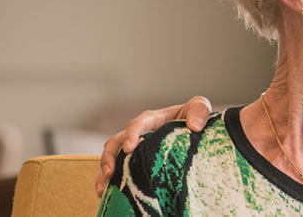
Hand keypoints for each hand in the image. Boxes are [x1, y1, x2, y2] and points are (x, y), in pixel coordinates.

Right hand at [95, 95, 212, 196]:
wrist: (196, 131)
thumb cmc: (195, 117)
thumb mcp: (199, 108)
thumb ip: (199, 110)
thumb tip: (194, 125)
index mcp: (153, 120)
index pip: (137, 124)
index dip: (131, 134)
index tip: (130, 148)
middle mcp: (138, 134)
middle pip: (116, 142)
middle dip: (109, 157)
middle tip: (110, 172)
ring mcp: (135, 150)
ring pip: (112, 159)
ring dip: (104, 173)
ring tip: (103, 189)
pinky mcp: (136, 163)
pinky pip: (119, 172)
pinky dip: (111, 183)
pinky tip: (108, 195)